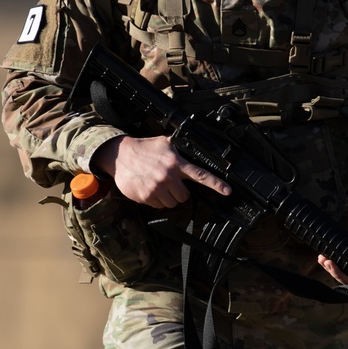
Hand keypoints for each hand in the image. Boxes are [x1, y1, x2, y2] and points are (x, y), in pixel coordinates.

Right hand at [93, 134, 231, 208]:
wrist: (120, 155)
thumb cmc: (145, 148)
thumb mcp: (165, 143)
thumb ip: (180, 148)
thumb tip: (194, 145)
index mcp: (176, 163)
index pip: (200, 175)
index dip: (216, 184)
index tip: (228, 191)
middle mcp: (168, 177)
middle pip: (185, 196)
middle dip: (180, 192)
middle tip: (170, 182)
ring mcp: (156, 188)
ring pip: (172, 203)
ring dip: (168, 197)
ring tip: (158, 184)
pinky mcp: (145, 196)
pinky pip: (158, 205)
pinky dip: (156, 200)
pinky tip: (149, 187)